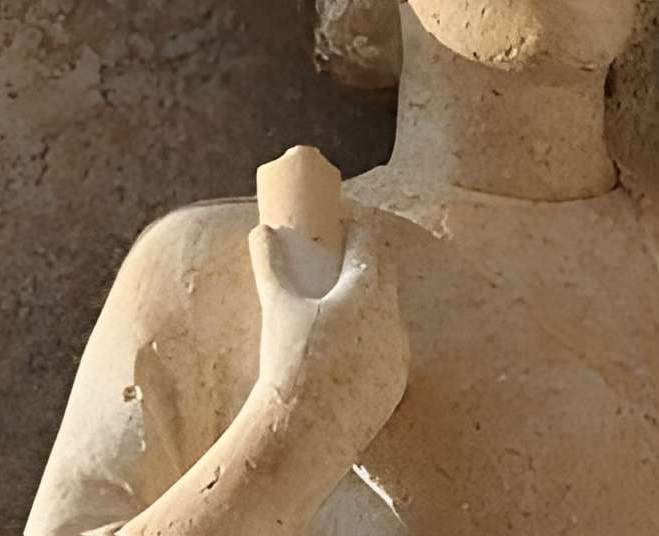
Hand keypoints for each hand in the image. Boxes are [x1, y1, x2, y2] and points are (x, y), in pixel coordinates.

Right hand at [243, 214, 408, 485]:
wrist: (304, 435)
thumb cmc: (291, 365)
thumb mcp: (278, 308)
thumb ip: (271, 264)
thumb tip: (261, 231)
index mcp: (367, 292)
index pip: (369, 243)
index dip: (355, 228)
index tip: (340, 222)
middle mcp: (391, 319)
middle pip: (384, 275)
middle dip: (364, 262)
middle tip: (339, 258)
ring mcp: (397, 356)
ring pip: (388, 316)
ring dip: (370, 304)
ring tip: (341, 305)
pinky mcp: (395, 388)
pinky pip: (388, 353)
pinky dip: (372, 342)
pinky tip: (349, 349)